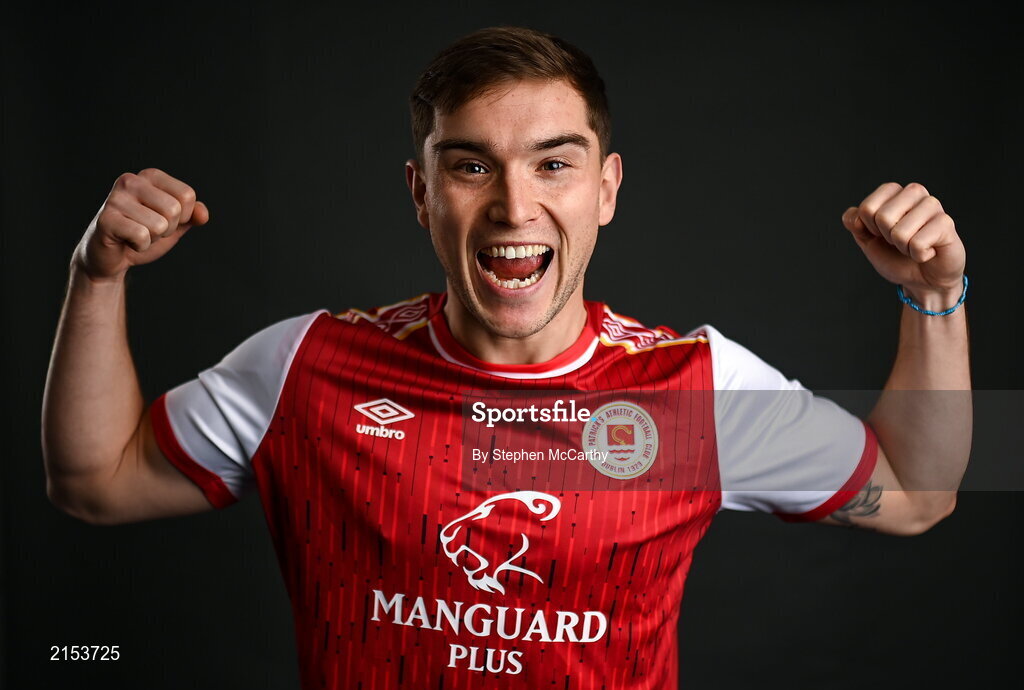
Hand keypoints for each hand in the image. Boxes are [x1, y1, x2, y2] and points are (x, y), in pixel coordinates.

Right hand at [73, 168, 209, 282]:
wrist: (111, 257)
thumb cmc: (143, 235)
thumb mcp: (174, 224)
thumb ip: (192, 216)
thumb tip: (203, 214)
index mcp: (150, 176)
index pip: (187, 195)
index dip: (183, 217)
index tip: (163, 219)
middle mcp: (131, 181)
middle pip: (175, 210)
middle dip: (167, 229)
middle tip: (148, 230)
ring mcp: (116, 199)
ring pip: (160, 225)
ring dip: (152, 238)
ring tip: (135, 235)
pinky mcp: (106, 219)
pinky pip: (142, 236)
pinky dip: (140, 246)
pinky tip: (126, 242)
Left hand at [841, 182, 965, 301]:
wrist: (922, 279)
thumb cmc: (896, 256)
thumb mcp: (867, 240)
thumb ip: (854, 224)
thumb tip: (854, 216)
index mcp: (894, 192)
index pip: (867, 208)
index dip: (869, 228)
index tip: (882, 234)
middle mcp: (914, 193)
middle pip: (882, 217)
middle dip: (887, 238)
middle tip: (901, 241)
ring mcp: (932, 206)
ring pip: (899, 232)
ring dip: (904, 248)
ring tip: (915, 245)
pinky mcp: (946, 223)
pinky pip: (918, 244)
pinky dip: (918, 255)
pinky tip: (929, 251)